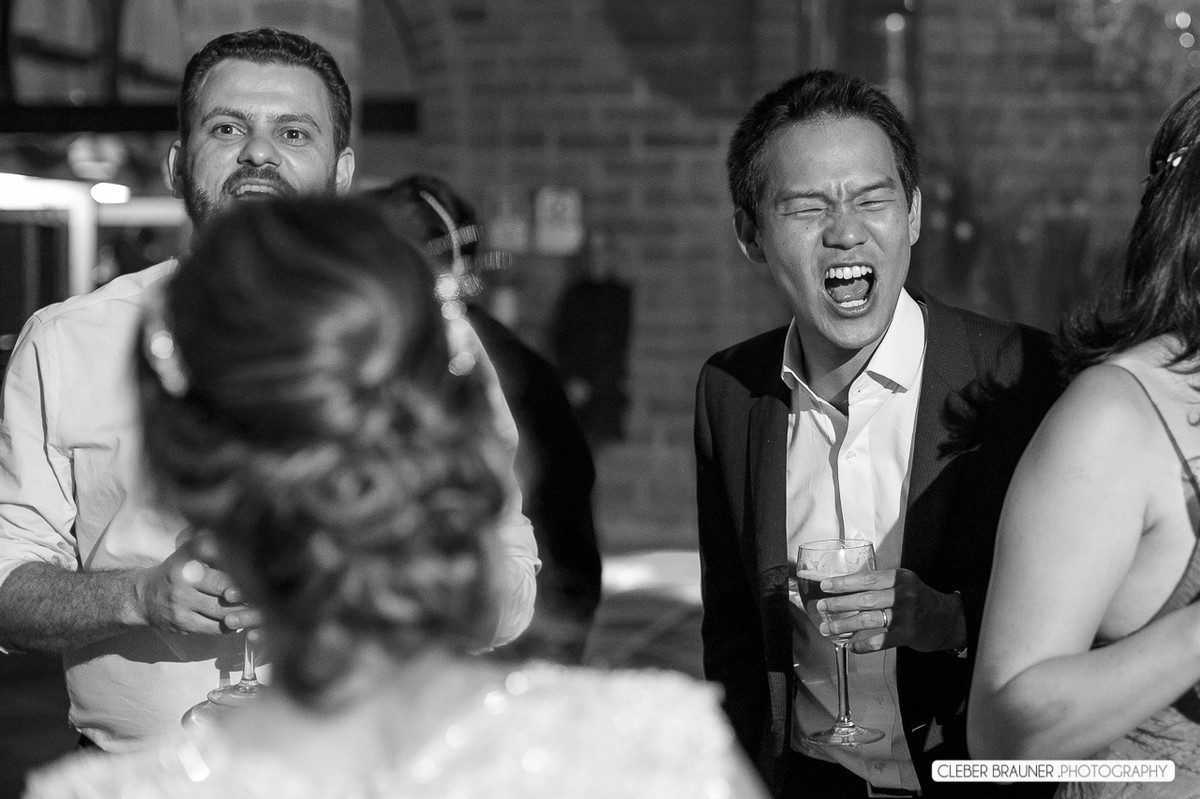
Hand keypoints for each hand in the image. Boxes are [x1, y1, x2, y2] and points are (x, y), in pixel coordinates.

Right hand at [135, 531, 261, 634]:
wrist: (144, 598)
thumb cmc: (178, 572)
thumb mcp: (190, 553)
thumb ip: (216, 547)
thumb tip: (254, 543)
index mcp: (187, 554)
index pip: (217, 552)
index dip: (241, 561)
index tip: (261, 566)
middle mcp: (182, 576)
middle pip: (224, 584)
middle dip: (247, 589)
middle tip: (266, 590)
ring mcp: (180, 601)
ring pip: (222, 609)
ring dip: (243, 610)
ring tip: (259, 607)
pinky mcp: (182, 622)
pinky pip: (215, 627)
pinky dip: (232, 625)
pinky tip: (241, 620)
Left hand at [811, 568, 965, 654]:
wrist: (949, 619)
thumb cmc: (920, 599)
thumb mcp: (904, 583)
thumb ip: (881, 584)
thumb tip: (847, 589)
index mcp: (899, 578)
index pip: (866, 579)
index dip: (843, 583)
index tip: (826, 586)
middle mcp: (901, 595)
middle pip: (864, 599)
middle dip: (839, 604)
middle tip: (821, 607)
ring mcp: (904, 616)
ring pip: (868, 619)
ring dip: (844, 624)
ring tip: (828, 628)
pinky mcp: (906, 635)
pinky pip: (879, 641)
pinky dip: (863, 645)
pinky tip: (851, 646)